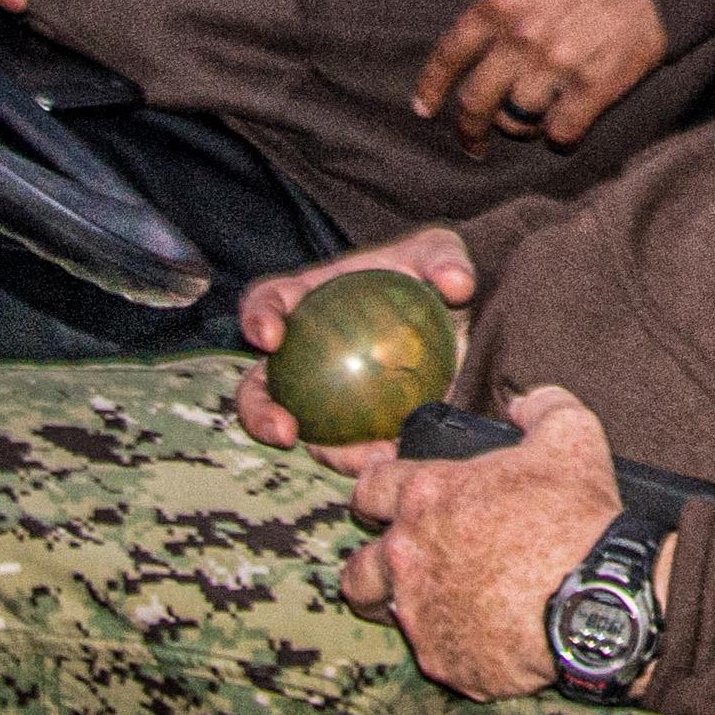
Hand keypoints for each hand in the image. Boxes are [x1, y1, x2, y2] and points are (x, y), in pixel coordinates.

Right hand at [234, 224, 476, 468]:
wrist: (451, 318)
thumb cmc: (427, 276)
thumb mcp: (439, 253)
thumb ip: (444, 260)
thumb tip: (456, 283)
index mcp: (305, 300)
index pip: (266, 303)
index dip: (257, 318)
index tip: (270, 337)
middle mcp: (300, 354)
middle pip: (259, 388)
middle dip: (259, 413)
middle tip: (284, 431)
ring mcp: (321, 396)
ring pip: (303, 432)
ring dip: (323, 452)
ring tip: (360, 462)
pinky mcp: (351, 426)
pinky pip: (350, 448)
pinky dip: (366, 458)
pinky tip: (394, 459)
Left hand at [342, 382, 623, 697]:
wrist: (599, 602)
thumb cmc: (577, 519)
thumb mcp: (571, 436)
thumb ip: (540, 406)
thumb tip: (521, 403)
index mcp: (427, 496)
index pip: (369, 485)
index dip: (378, 485)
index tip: (388, 494)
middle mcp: (409, 555)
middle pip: (358, 561)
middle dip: (376, 555)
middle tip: (407, 554)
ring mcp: (420, 613)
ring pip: (378, 609)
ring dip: (393, 600)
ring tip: (427, 597)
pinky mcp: (441, 659)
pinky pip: (431, 651)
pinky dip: (450, 642)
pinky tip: (480, 634)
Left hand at [412, 0, 666, 152]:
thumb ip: (506, 3)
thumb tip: (483, 39)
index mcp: (500, 2)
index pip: (450, 54)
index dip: (432, 87)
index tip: (425, 108)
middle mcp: (520, 37)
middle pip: (475, 101)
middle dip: (469, 129)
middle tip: (472, 143)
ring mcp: (556, 65)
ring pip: (516, 121)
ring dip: (520, 128)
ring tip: (530, 126)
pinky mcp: (592, 88)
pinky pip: (560, 132)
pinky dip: (559, 137)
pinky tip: (566, 130)